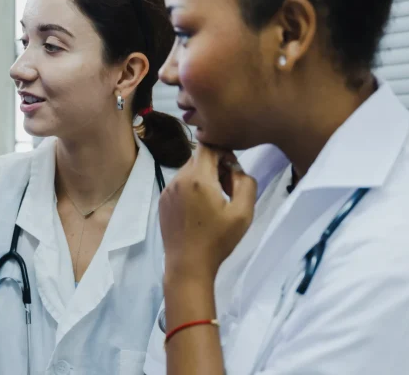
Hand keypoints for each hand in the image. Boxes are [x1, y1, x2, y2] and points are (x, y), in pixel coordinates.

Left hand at [158, 144, 256, 282]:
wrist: (188, 264)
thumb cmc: (218, 240)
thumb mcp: (243, 212)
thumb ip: (245, 182)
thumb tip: (235, 168)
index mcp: (198, 178)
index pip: (208, 145)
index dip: (223, 150)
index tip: (232, 168)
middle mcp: (178, 179)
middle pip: (198, 157)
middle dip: (215, 165)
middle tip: (228, 188)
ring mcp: (167, 190)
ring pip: (189, 170)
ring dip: (204, 177)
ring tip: (215, 201)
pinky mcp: (162, 201)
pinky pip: (180, 184)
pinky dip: (192, 188)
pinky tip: (200, 209)